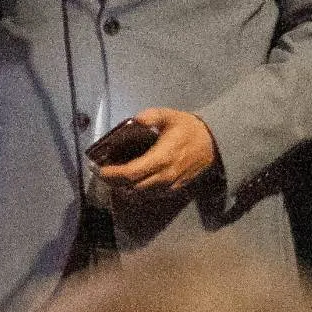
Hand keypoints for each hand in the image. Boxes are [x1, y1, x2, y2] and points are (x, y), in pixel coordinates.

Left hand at [97, 106, 218, 199]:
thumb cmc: (189, 129)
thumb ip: (151, 116)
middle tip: (101, 172)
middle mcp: (164, 176)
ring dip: (123, 189)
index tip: (98, 168)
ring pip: (140, 195)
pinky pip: (150, 196)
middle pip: (131, 188)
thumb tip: (134, 120)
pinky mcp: (174, 189)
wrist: (214, 143)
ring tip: (112, 177)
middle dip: (112, 182)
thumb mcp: (169, 116)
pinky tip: (128, 182)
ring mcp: (170, 185)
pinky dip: (136, 192)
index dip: (111, 174)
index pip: (130, 174)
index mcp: (161, 158)